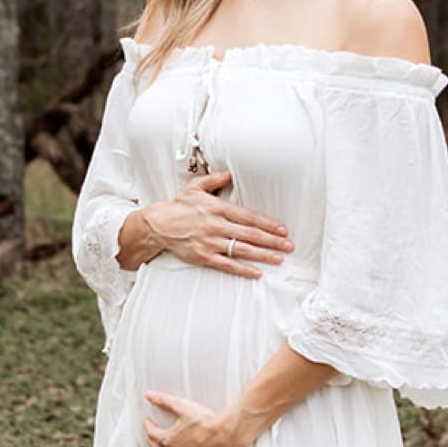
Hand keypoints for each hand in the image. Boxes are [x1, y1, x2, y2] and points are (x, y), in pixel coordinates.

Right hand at [143, 171, 291, 277]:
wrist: (158, 225)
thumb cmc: (179, 206)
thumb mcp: (195, 187)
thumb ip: (214, 180)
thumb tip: (229, 174)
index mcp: (217, 208)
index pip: (248, 216)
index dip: (267, 223)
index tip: (282, 229)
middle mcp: (216, 226)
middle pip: (250, 234)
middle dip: (272, 241)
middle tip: (288, 245)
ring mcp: (211, 242)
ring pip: (242, 250)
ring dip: (263, 255)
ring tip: (279, 259)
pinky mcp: (204, 256)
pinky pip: (227, 265)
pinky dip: (243, 270)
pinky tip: (256, 272)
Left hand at [143, 390, 251, 446]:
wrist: (228, 432)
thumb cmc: (208, 421)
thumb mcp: (183, 406)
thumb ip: (165, 401)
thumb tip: (151, 396)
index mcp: (170, 440)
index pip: (153, 434)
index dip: (148, 426)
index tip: (148, 423)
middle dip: (154, 444)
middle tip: (153, 439)